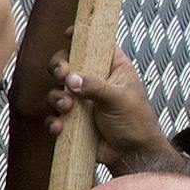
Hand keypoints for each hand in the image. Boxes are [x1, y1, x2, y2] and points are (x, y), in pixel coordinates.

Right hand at [43, 48, 172, 168]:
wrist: (132, 155)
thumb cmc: (136, 122)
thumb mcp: (120, 99)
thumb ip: (96, 86)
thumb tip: (71, 78)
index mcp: (111, 68)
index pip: (95, 44)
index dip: (80, 36)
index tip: (68, 35)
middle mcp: (93, 80)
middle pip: (66, 63)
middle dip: (59, 68)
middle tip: (61, 76)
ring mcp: (81, 99)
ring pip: (56, 89)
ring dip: (57, 98)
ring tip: (67, 108)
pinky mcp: (72, 118)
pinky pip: (53, 114)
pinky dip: (53, 120)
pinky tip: (61, 127)